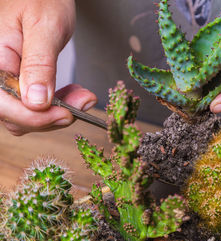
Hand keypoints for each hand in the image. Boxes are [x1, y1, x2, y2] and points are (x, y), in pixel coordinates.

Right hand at [0, 0, 96, 134]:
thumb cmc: (41, 0)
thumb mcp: (44, 28)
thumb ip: (38, 65)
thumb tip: (36, 102)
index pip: (3, 106)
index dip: (34, 118)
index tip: (66, 114)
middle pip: (15, 116)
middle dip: (51, 117)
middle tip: (83, 102)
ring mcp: (7, 80)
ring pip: (27, 114)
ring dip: (57, 112)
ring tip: (82, 96)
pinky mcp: (20, 82)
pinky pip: (35, 105)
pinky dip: (57, 104)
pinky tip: (73, 94)